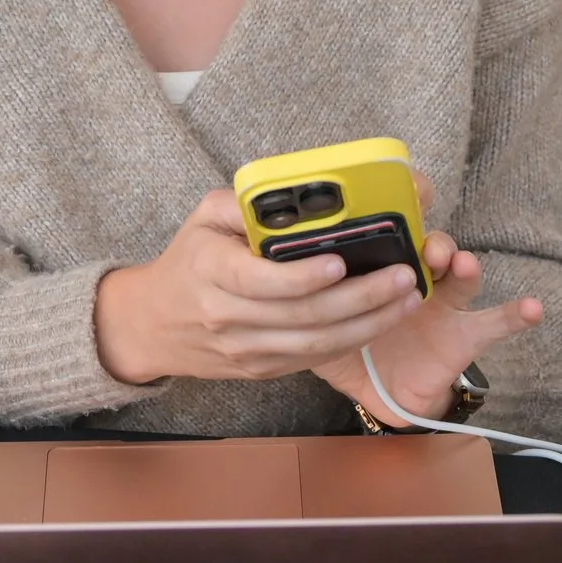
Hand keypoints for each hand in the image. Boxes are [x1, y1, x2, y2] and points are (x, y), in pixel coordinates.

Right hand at [94, 189, 425, 384]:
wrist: (154, 324)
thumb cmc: (188, 261)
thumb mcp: (202, 218)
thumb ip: (243, 202)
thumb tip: (292, 192)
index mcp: (212, 272)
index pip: (261, 280)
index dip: (303, 276)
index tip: (341, 260)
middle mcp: (228, 318)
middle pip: (303, 316)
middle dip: (361, 298)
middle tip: (403, 276)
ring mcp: (247, 351)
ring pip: (317, 344)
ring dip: (369, 323)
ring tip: (407, 299)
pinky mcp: (262, 370)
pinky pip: (314, 358)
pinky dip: (352, 340)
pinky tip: (382, 320)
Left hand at [312, 179, 541, 421]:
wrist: (377, 388)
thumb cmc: (345, 339)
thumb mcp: (311, 311)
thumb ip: (292, 286)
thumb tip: (258, 256)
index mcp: (377, 261)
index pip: (389, 222)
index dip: (397, 202)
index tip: (396, 187)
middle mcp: (413, 273)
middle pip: (425, 244)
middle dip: (426, 237)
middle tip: (420, 242)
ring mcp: (442, 302)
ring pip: (457, 275)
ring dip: (461, 265)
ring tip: (458, 264)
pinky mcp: (463, 334)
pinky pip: (493, 323)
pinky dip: (516, 315)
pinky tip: (533, 308)